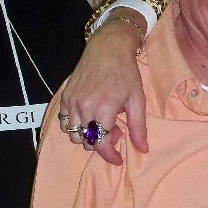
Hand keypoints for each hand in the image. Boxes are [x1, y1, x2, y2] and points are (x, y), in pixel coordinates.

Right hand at [60, 16, 147, 165]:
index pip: (100, 144)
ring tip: (103, 122)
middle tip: (116, 129)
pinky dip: (76, 127)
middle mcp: (84, 107)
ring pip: (73, 135)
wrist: (108, 48)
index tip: (118, 159)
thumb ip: (138, 127)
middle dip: (101, 143)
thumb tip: (143, 149)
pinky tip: (90, 117)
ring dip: (88, 136)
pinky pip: (65, 123)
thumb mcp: (137, 100)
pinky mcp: (65, 97)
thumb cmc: (126, 73)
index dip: (109, 155)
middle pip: (86, 142)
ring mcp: (72, 102)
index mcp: (103, 109)